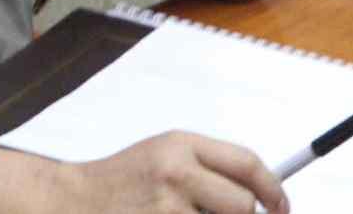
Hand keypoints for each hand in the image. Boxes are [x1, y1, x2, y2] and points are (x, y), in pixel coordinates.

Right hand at [62, 132, 289, 213]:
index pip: (247, 164)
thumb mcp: (164, 157)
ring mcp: (164, 208)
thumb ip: (207, 169)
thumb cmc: (121, 182)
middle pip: (242, 206)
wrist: (70, 202)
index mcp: (181, 145)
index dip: (274, 190)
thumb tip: (260, 195)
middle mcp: (175, 172)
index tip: (282, 207)